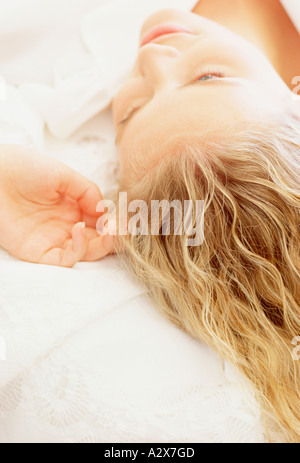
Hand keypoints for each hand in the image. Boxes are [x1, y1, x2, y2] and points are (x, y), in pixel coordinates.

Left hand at [0, 145, 114, 266]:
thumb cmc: (24, 168)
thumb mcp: (63, 174)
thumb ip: (88, 191)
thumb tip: (106, 211)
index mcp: (75, 208)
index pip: (102, 223)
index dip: (115, 223)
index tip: (124, 217)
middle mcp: (67, 226)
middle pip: (99, 241)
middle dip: (114, 237)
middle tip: (120, 227)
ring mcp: (55, 240)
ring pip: (88, 253)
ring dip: (103, 244)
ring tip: (109, 229)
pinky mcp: (40, 252)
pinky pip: (66, 260)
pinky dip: (79, 249)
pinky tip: (79, 229)